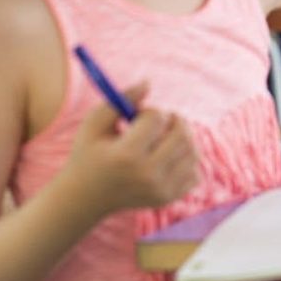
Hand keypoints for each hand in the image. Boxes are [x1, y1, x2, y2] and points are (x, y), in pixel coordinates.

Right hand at [64, 83, 199, 215]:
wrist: (85, 198)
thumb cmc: (88, 154)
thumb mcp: (94, 123)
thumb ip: (122, 99)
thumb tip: (148, 82)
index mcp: (126, 155)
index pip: (158, 118)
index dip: (149, 111)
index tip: (137, 118)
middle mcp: (146, 175)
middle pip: (182, 135)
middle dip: (175, 120)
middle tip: (163, 121)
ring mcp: (160, 190)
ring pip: (193, 152)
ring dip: (183, 138)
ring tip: (164, 138)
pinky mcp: (168, 199)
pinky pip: (195, 173)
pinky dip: (186, 161)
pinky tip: (168, 159)